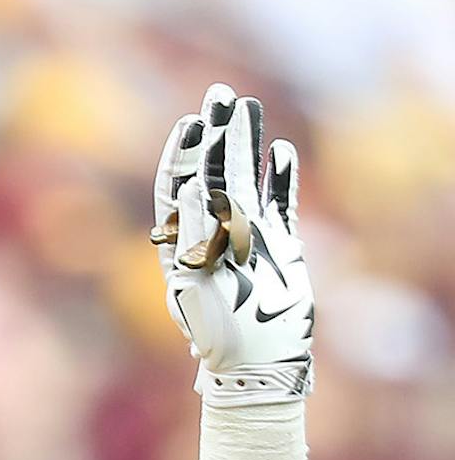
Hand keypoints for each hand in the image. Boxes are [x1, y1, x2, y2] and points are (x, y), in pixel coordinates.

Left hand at [152, 83, 313, 404]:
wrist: (255, 365)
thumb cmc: (217, 332)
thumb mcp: (197, 283)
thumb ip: (195, 235)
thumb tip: (192, 187)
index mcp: (183, 244)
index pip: (178, 187)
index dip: (182, 154)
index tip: (190, 122)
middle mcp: (213, 236)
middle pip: (213, 174)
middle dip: (216, 135)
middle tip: (221, 95)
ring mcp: (247, 239)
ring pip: (246, 181)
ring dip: (248, 145)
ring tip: (249, 108)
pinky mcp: (279, 249)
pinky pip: (280, 205)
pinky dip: (281, 180)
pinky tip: (281, 153)